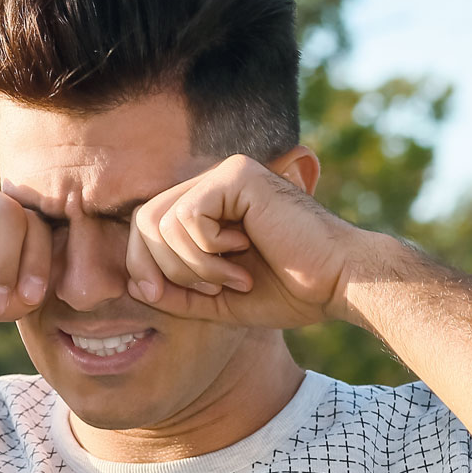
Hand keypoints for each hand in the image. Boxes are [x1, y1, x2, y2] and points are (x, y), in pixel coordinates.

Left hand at [125, 154, 366, 328]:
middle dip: (161, 267)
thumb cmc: (289, 291)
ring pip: (162, 222)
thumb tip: (132, 285)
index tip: (164, 298)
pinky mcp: (237, 176)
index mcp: (209, 206)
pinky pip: (187, 217)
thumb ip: (176, 291)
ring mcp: (226, 174)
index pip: (147, 228)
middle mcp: (214, 182)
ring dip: (192, 265)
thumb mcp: (218, 298)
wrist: (338, 282)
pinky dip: (206, 251)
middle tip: (208, 290)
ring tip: (232, 278)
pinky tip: (243, 255)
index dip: (143, 267)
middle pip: (144, 220)